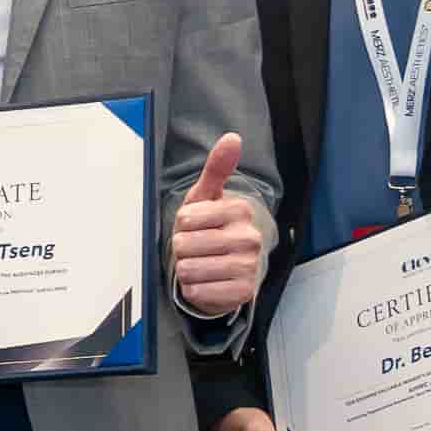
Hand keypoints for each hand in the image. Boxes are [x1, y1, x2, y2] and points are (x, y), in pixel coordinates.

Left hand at [167, 133, 270, 318]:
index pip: (185, 218)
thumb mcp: (207, 198)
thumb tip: (232, 137)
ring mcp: (248, 266)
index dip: (182, 225)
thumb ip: (217, 168)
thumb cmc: (211, 230)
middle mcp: (249, 238)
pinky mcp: (242, 293)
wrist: (228, 270)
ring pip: (188, 269)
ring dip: (186, 270)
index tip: (195, 226)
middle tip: (196, 249)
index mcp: (240, 211)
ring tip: (201, 265)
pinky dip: (194, 290)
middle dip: (181, 249)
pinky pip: (197, 291)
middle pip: (183, 244)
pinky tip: (207, 282)